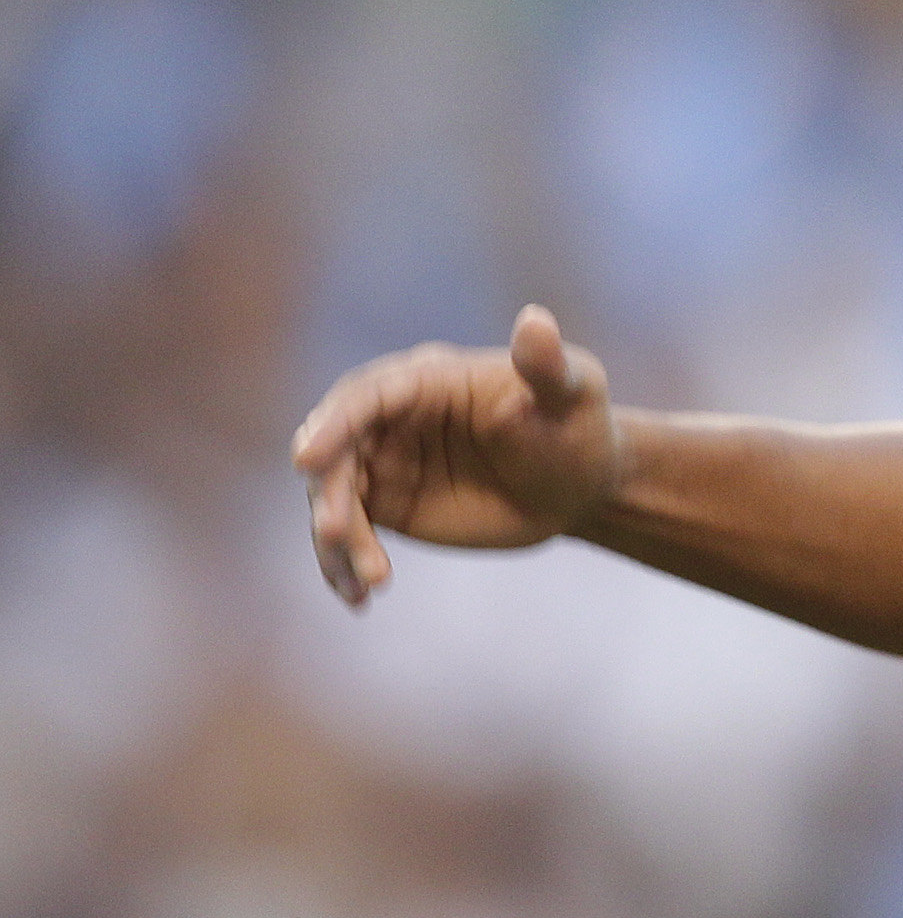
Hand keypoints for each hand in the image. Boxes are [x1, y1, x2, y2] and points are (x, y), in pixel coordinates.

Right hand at [290, 305, 623, 606]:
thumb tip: (536, 320)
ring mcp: (384, 461)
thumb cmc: (578, 428)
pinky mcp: (386, 504)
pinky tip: (357, 598)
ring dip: (340, 539)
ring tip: (371, 580)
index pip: (367, 395)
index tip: (307, 460)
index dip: (334, 424)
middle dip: (331, 492)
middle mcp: (392, 417)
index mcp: (426, 378)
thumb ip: (546, 365)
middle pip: (337, 449)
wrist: (580, 486)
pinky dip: (345, 563)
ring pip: (337, 497)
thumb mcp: (572, 395)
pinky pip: (350, 533)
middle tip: (337, 535)